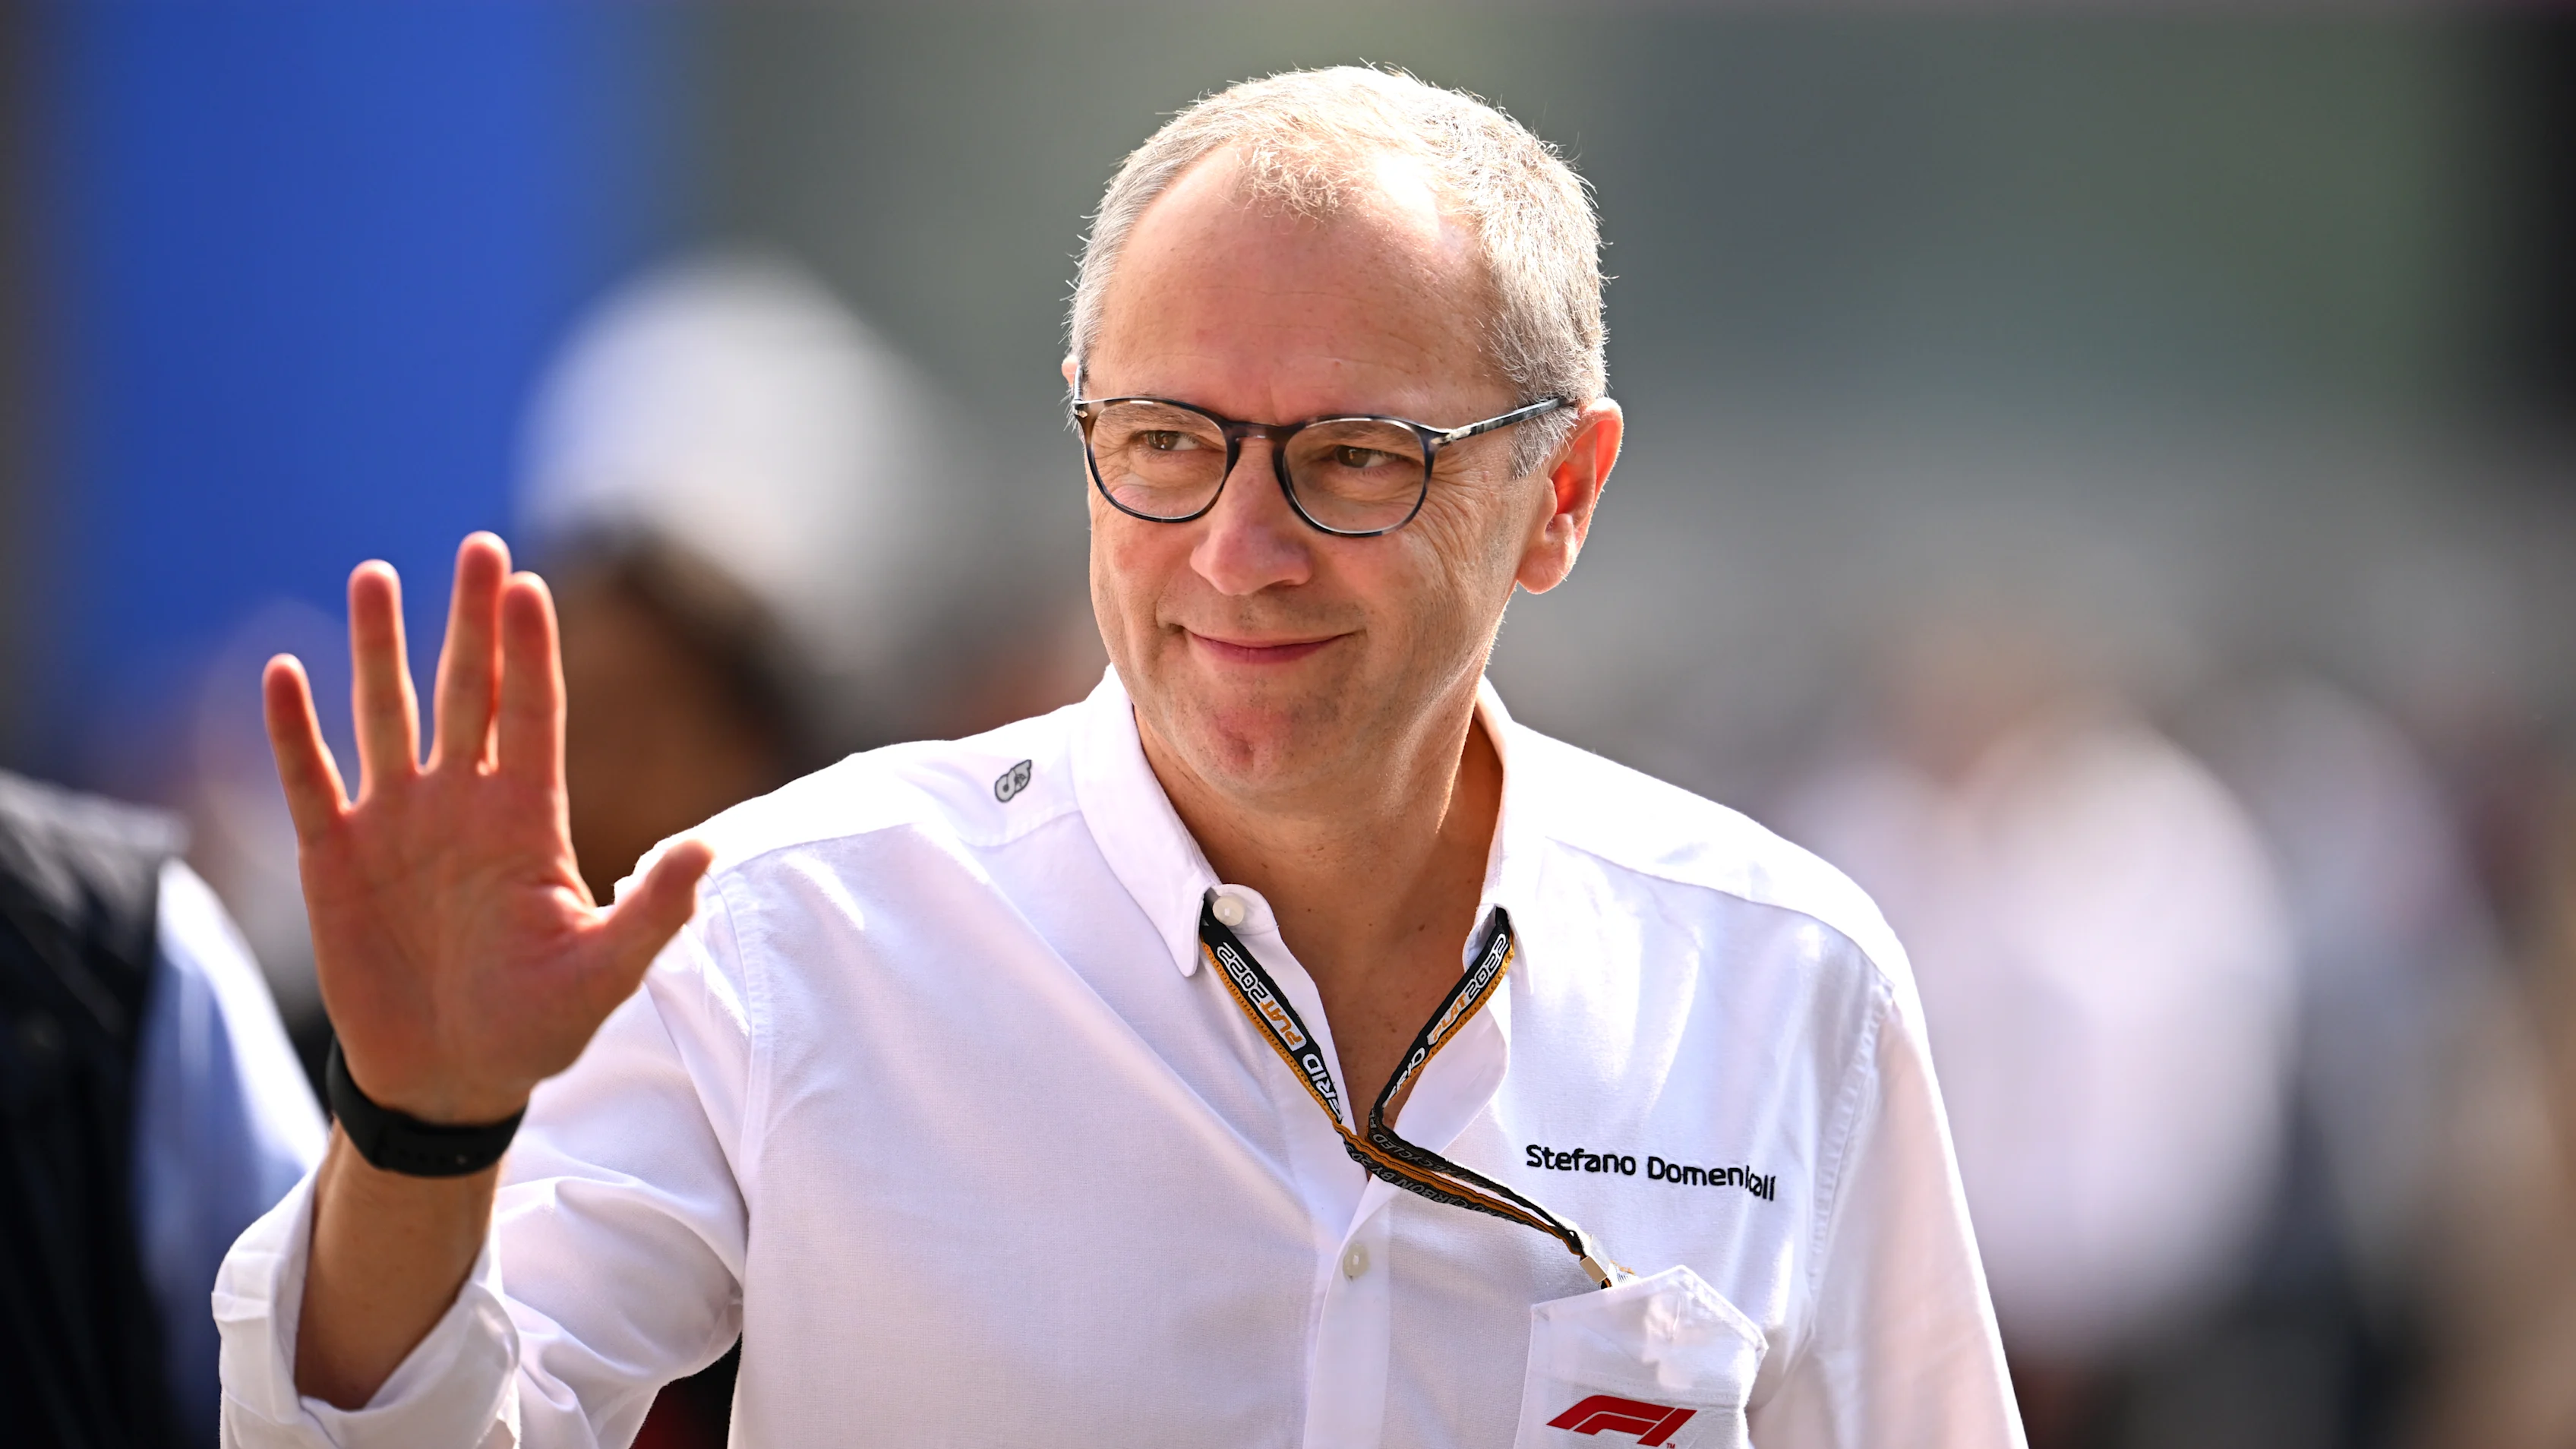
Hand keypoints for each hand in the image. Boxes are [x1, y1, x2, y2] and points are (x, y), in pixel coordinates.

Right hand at [264, 533, 712, 1124]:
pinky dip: (294, 731)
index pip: (534, 714)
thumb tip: (709, 850)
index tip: (529, 586)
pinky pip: (311, 781)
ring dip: (380, 648)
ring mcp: (398, 824)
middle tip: (478, 547)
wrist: (450, 1081)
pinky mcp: (335, 858)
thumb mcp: (605, 973)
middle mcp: (463, 803)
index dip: (532, 652)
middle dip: (471, 621)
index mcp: (528, 819)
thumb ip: (653, 912)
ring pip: (387, 715)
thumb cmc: (536, 1027)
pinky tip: (286, 670)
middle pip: (468, 691)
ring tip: (377, 574)